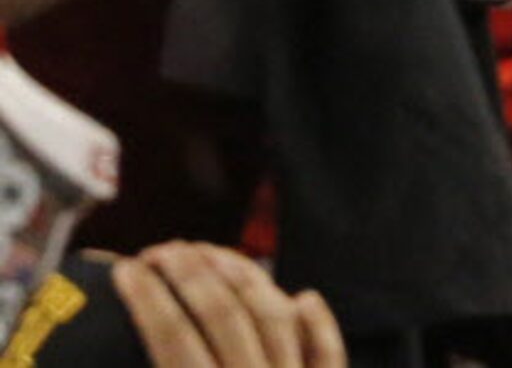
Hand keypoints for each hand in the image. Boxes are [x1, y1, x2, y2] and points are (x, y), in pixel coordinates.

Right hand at [111, 243, 345, 367]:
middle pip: (222, 315)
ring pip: (274, 317)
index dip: (147, 297)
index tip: (126, 267)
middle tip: (163, 250)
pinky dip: (317, 323)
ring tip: (213, 258)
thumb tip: (89, 363)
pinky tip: (302, 297)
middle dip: (189, 274)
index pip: (171, 337)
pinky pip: (327, 353)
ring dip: (244, 280)